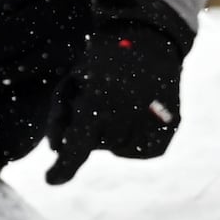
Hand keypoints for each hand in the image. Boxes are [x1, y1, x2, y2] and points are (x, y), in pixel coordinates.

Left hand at [44, 0, 193, 186]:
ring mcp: (152, 125)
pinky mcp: (168, 131)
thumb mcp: (74, 81)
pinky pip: (138, 150)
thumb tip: (55, 150)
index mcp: (100, 101)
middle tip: (100, 98)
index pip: (78, 145)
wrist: (151, 39)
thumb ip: (60, 117)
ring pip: (116, 148)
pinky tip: (135, 114)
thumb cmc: (104, 60)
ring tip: (120, 102)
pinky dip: (131, 138)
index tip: (51, 180)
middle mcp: (128, 115)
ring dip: (111, 132)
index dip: (65, 167)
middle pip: (95, 144)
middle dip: (91, 128)